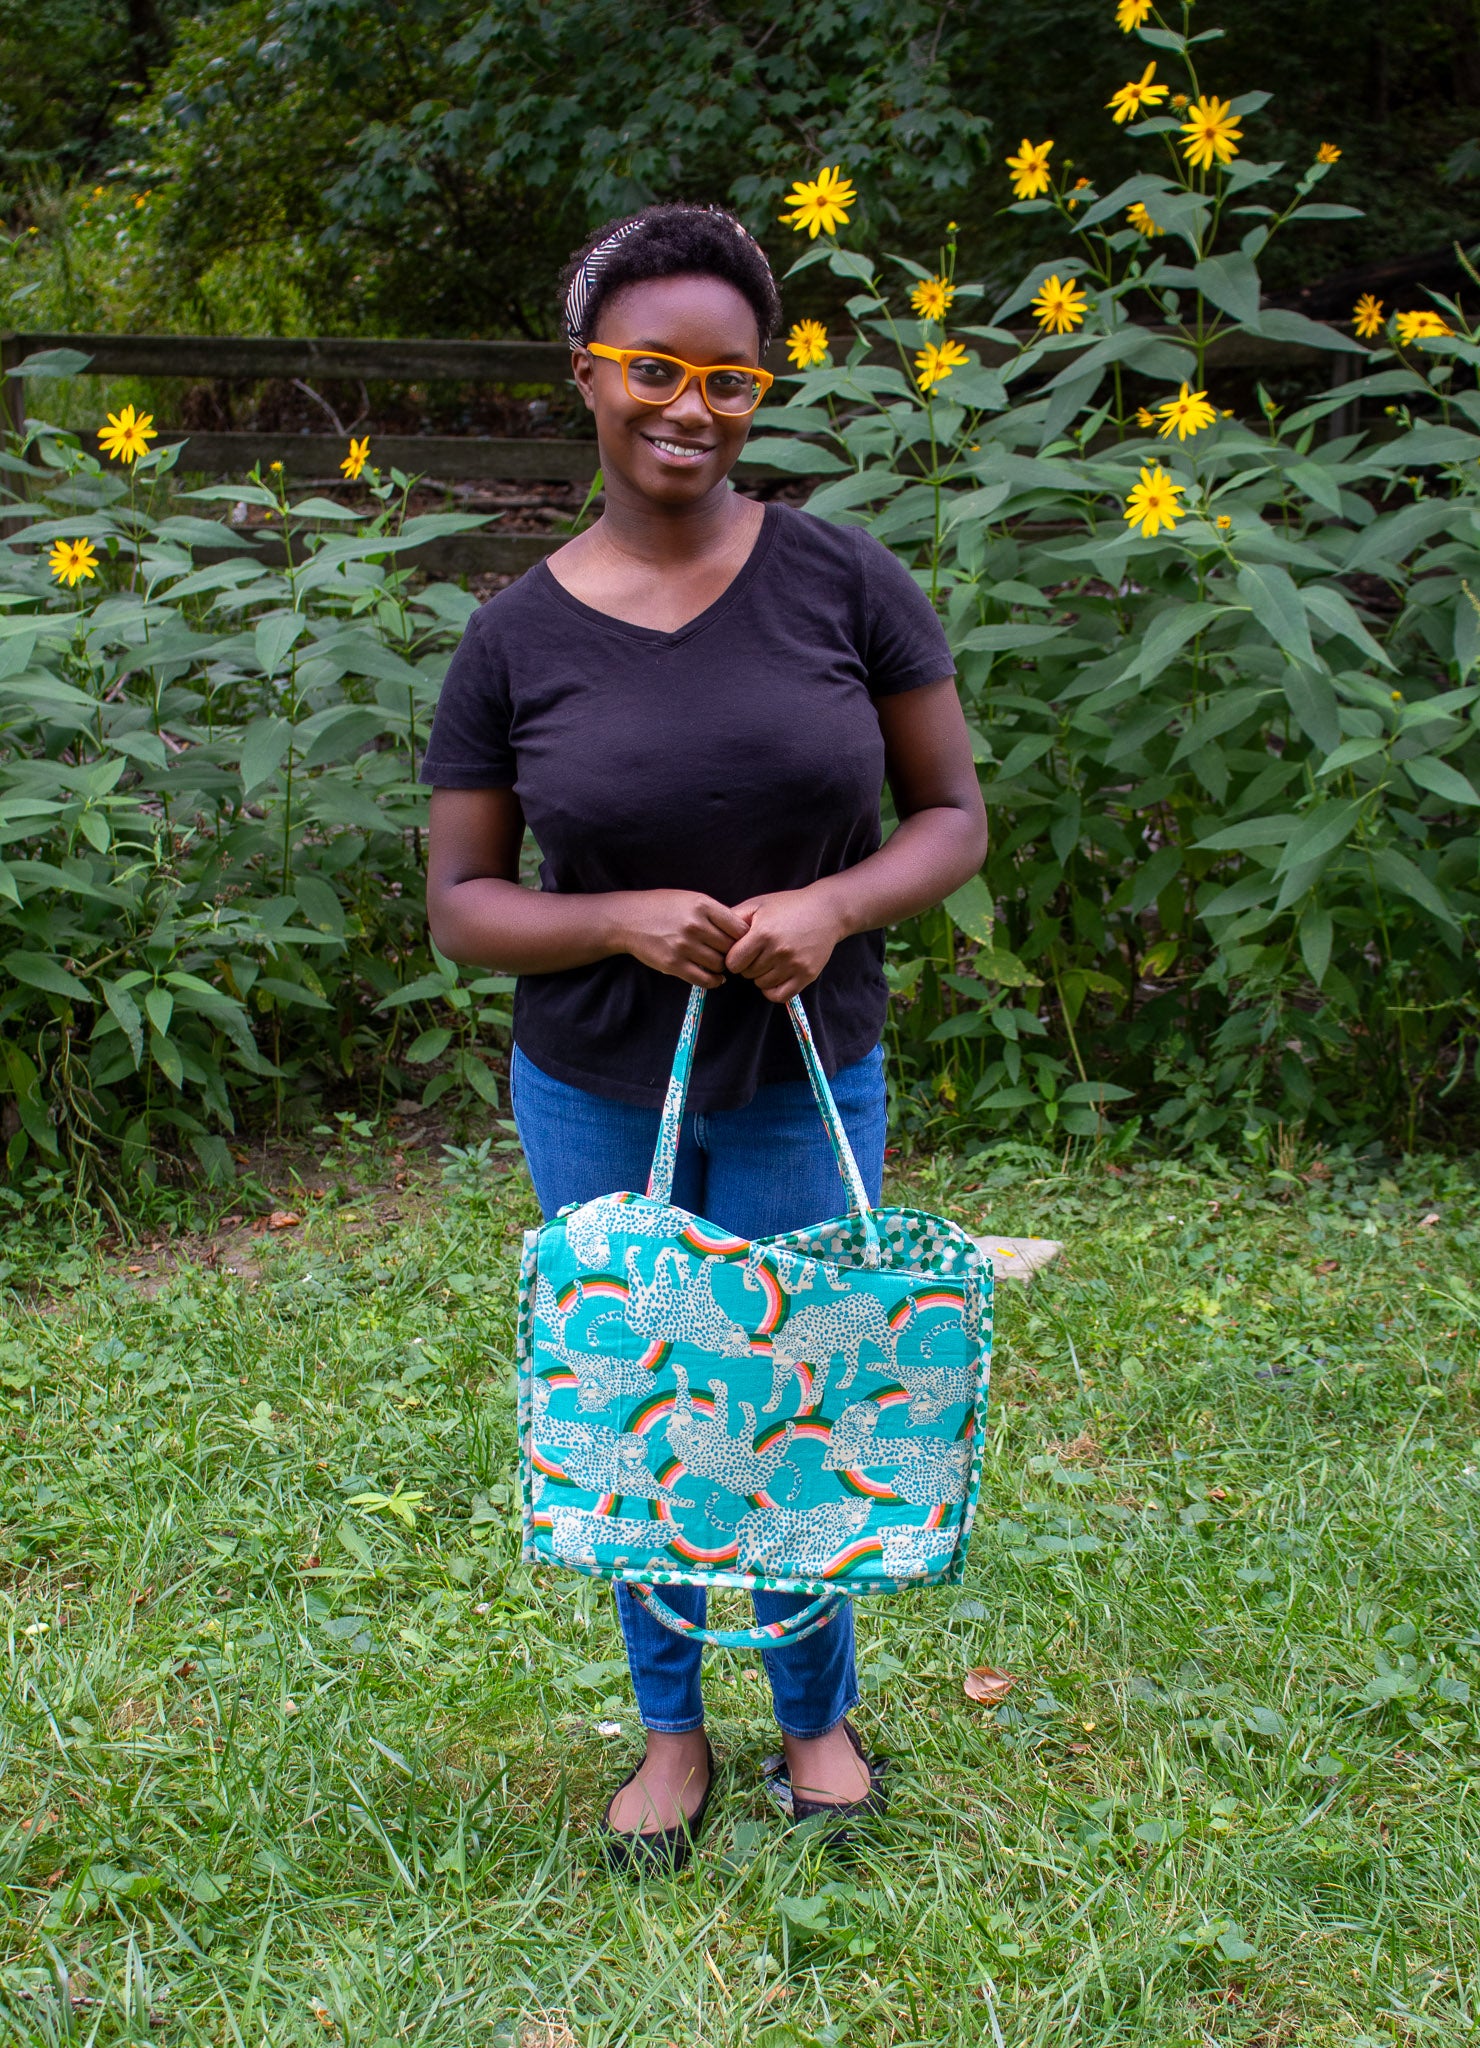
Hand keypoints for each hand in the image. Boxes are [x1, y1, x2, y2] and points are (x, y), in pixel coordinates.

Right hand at [614, 889, 750, 988]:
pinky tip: (713, 977)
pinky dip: (713, 981)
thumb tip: (742, 932)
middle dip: (731, 952)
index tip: (739, 941)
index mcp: (702, 905)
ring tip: (715, 962)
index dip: (743, 937)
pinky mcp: (673, 964)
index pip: (739, 928)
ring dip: (720, 966)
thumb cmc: (662, 907)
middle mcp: (694, 925)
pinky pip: (704, 979)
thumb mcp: (690, 899)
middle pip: (730, 947)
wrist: (628, 919)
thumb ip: (715, 913)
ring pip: (719, 964)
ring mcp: (684, 946)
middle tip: (727, 954)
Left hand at [724, 887, 845, 1002]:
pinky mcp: (807, 975)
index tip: (740, 951)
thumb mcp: (758, 904)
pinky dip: (772, 990)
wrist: (826, 911)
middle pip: (747, 974)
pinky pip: (779, 996)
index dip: (733, 958)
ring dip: (760, 976)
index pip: (733, 963)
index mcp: (763, 934)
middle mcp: (778, 951)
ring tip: (769, 960)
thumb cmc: (788, 905)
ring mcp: (794, 965)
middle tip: (758, 953)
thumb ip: (733, 918)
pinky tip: (774, 976)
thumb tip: (711, 933)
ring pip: (761, 985)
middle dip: (748, 965)